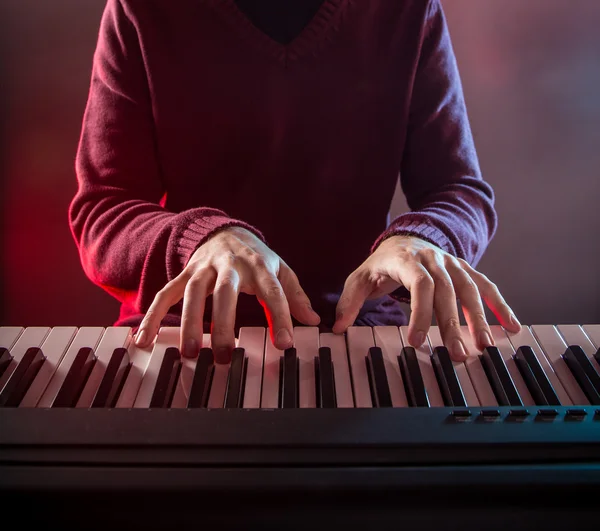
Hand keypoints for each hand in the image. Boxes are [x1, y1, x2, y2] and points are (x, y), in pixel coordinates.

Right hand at [134, 226, 319, 362]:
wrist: (224, 229)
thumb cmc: (256, 256)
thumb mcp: (280, 269)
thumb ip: (295, 295)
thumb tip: (314, 320)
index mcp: (258, 265)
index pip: (272, 292)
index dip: (280, 317)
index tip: (284, 344)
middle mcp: (229, 265)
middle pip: (225, 292)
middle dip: (223, 323)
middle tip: (224, 355)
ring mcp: (203, 268)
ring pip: (193, 293)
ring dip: (189, 322)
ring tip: (189, 352)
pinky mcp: (184, 273)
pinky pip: (166, 294)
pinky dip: (153, 315)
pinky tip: (144, 339)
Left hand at [332, 235, 520, 360]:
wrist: (407, 238)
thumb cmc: (382, 263)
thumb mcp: (360, 278)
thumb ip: (349, 302)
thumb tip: (337, 328)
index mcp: (407, 261)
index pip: (420, 285)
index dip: (420, 313)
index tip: (417, 342)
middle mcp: (434, 260)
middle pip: (448, 291)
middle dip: (452, 324)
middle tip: (456, 354)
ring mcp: (454, 264)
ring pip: (470, 290)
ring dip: (479, 318)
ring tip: (484, 346)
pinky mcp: (466, 270)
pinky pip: (486, 287)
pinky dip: (500, 306)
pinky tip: (511, 327)